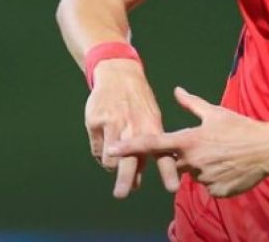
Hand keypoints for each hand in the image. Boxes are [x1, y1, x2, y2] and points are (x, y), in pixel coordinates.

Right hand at [84, 59, 179, 196]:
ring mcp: (114, 124)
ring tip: (114, 160)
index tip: (172, 188)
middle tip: (121, 194)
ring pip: (110, 158)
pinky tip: (106, 143)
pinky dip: (102, 153)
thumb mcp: (152, 118)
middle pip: (129, 160)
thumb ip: (149, 147)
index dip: (168, 172)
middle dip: (126, 179)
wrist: (119, 74)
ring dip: (112, 166)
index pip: (162, 153)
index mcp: (152, 126)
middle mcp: (133, 127)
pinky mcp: (96, 122)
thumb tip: (138, 181)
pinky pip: (98, 149)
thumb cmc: (139, 103)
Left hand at [107, 86, 268, 197]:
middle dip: (187, 156)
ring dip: (203, 166)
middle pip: (176, 163)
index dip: (132, 146)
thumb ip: (192, 104)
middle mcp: (192, 162)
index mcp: (190, 141)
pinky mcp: (215, 192)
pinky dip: (215, 177)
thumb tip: (177, 90)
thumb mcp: (215, 113)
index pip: (154, 144)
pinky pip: (208, 185)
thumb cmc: (240, 128)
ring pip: (194, 174)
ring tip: (224, 155)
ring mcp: (203, 179)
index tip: (113, 149)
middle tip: (210, 146)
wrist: (266, 150)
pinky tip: (229, 167)